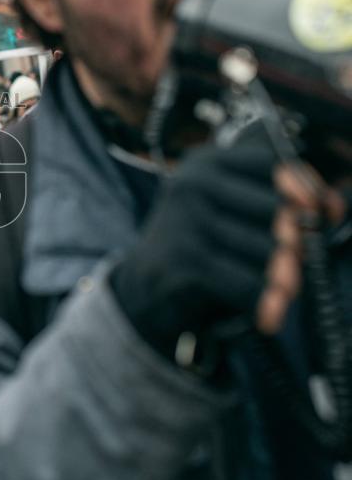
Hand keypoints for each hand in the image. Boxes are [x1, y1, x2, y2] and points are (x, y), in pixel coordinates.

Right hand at [109, 129, 346, 364]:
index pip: (270, 164)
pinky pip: (245, 283)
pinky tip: (269, 316)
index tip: (322, 213)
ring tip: (283, 293)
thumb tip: (331, 205)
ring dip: (285, 279)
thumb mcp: (235, 212)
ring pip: (268, 251)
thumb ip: (283, 201)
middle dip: (299, 242)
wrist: (147, 284)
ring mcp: (183, 221)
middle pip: (277, 211)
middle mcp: (190, 184)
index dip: (306, 189)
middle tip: (299, 264)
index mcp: (206, 162)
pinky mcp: (181, 261)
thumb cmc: (204, 243)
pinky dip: (264, 304)